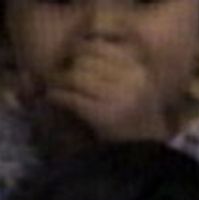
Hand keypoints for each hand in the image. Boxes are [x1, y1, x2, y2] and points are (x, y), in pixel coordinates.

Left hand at [30, 38, 173, 141]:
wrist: (146, 157)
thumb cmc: (136, 120)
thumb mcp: (133, 86)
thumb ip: (115, 64)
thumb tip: (83, 42)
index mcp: (138, 69)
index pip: (100, 47)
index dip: (80, 49)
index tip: (71, 58)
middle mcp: (131, 80)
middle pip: (86, 60)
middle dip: (68, 65)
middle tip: (56, 72)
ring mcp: (118, 98)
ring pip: (76, 77)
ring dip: (58, 80)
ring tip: (52, 84)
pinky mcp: (103, 115)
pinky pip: (72, 98)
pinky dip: (57, 96)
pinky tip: (52, 98)